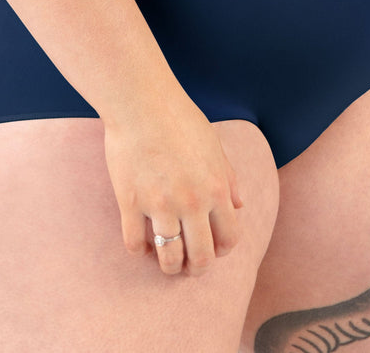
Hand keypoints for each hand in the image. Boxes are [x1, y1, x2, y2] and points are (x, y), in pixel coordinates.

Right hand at [103, 91, 243, 276]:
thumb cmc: (179, 118)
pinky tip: (141, 243)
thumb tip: (239, 206)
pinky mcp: (131, 202)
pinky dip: (139, 251)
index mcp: (216, 188)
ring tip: (166, 264)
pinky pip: (135, 244)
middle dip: (197, 268)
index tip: (212, 249)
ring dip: (170, 268)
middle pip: (202, 257)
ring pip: (169, 258)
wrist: (141, 102)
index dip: (222, 250)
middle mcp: (192, 202)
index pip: (229, 238)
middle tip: (189, 267)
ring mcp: (160, 204)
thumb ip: (228, 178)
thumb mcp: (214, 145)